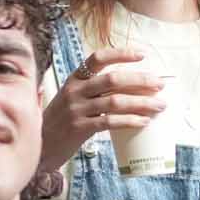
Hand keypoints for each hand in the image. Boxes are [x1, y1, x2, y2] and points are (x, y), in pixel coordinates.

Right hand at [40, 49, 166, 175]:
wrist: (39, 145)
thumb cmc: (61, 121)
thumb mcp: (72, 99)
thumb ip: (93, 91)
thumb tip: (131, 88)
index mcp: (74, 79)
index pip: (98, 58)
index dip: (121, 53)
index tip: (142, 54)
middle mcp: (75, 91)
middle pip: (113, 79)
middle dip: (140, 80)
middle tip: (160, 84)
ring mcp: (76, 109)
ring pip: (115, 101)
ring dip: (141, 102)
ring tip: (159, 105)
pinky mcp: (79, 128)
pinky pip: (110, 121)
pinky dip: (130, 120)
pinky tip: (143, 122)